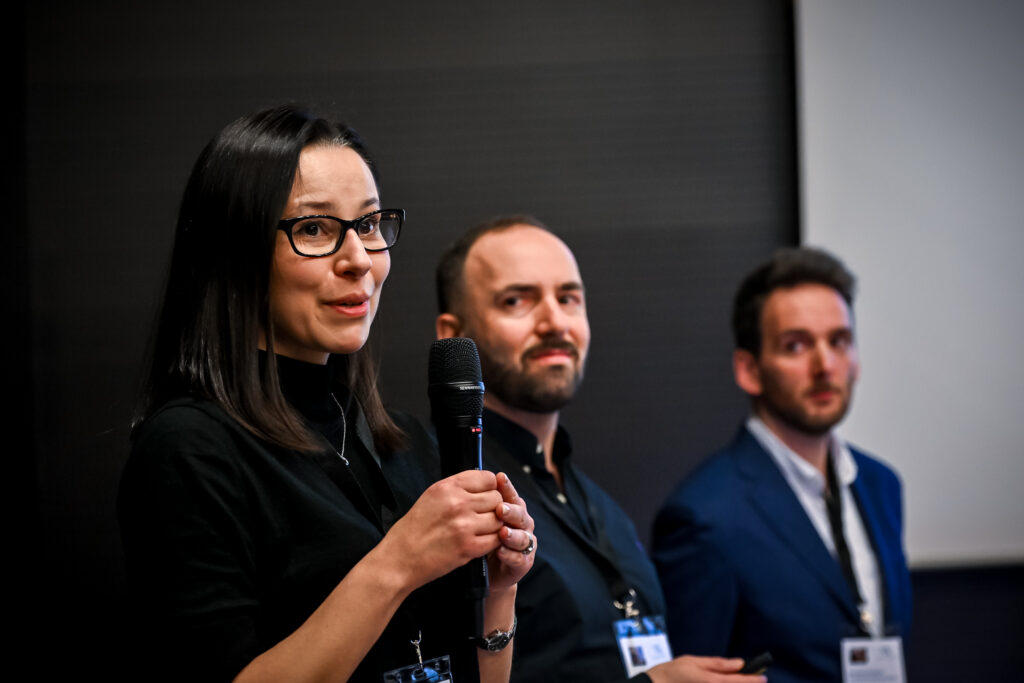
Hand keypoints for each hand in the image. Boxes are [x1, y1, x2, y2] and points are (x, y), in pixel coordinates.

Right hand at [377, 470, 504, 590]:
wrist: (400, 558)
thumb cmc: (414, 529)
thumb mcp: (432, 496)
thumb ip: (458, 488)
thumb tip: (484, 483)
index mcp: (448, 487)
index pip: (489, 478)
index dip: (490, 488)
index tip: (485, 496)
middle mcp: (458, 503)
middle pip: (497, 498)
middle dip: (493, 507)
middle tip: (481, 516)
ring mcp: (464, 525)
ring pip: (499, 519)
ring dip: (493, 525)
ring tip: (479, 530)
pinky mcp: (469, 547)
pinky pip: (496, 539)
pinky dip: (491, 542)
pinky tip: (479, 542)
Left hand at [487, 472, 535, 591]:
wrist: (486, 570)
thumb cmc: (480, 539)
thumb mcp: (476, 517)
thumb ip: (478, 502)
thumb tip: (469, 480)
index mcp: (512, 508)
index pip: (510, 494)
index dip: (506, 487)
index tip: (499, 478)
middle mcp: (522, 523)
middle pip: (520, 513)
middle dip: (511, 510)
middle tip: (500, 509)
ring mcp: (525, 543)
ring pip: (523, 536)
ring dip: (513, 534)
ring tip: (502, 533)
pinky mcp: (524, 562)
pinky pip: (519, 558)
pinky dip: (510, 554)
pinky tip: (501, 552)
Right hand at [646, 655, 765, 682]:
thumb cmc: (672, 673)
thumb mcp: (694, 661)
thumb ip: (718, 664)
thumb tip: (739, 663)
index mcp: (710, 681)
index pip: (738, 682)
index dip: (753, 680)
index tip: (763, 677)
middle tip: (752, 677)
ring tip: (736, 677)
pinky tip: (720, 681)